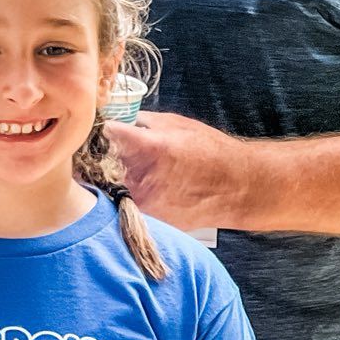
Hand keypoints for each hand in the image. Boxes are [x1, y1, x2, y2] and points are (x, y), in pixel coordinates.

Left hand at [108, 111, 250, 229]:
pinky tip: (148, 191)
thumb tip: (120, 119)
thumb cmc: (211, 152)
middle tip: (114, 156)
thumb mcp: (177, 124)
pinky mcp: (149, 220)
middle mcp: (141, 177)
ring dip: (116, 181)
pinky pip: (128, 206)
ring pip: (112, 189)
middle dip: (104, 160)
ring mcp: (145, 203)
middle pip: (102, 166)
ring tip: (136, 174)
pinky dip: (130, 199)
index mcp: (148, 147)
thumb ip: (143, 121)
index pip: (105, 136)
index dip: (102, 132)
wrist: (237, 187)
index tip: (103, 132)